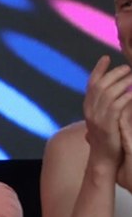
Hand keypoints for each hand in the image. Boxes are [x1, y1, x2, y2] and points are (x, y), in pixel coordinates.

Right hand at [83, 56, 131, 171]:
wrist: (104, 159)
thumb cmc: (109, 139)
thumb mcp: (105, 119)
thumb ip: (107, 106)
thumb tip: (117, 91)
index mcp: (88, 106)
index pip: (91, 83)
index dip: (98, 69)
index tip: (106, 57)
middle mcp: (90, 109)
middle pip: (100, 85)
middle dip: (114, 73)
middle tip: (127, 67)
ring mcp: (97, 117)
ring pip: (109, 93)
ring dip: (122, 82)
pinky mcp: (107, 124)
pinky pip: (117, 106)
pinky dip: (126, 97)